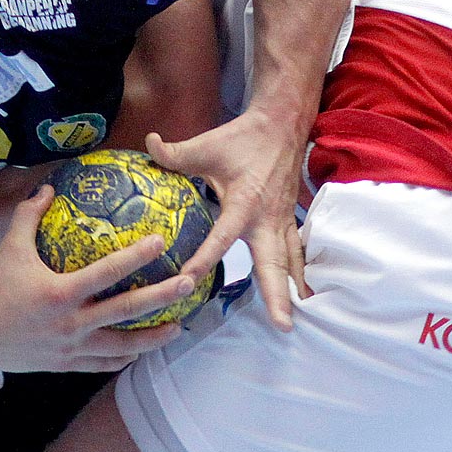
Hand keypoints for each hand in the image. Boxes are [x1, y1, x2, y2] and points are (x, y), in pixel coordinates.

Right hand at [0, 186, 194, 372]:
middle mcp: (71, 323)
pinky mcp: (66, 364)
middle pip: (127, 310)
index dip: (136, 256)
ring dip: (153, 337)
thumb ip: (29, 215)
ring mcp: (71, 348)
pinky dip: (125, 357)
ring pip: (122, 345)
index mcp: (60, 293)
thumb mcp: (8, 248)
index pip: (107, 272)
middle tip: (188, 283)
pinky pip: (103, 364)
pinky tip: (142, 351)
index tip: (161, 242)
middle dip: (162, 297)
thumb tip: (49, 187)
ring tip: (179, 327)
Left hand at [147, 118, 309, 331]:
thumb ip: (176, 152)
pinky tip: (302, 297)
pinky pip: (296, 253)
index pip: (223, 237)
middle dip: (277, 294)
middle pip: (273, 262)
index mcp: (245, 201)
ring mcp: (282, 222)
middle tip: (281, 325)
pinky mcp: (289, 221)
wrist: (282, 126)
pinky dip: (300, 275)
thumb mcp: (206, 144)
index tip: (188, 281)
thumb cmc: (242, 138)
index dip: (204, 258)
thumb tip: (148, 144)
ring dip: (292, 291)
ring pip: (290, 262)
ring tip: (293, 322)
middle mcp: (268, 218)